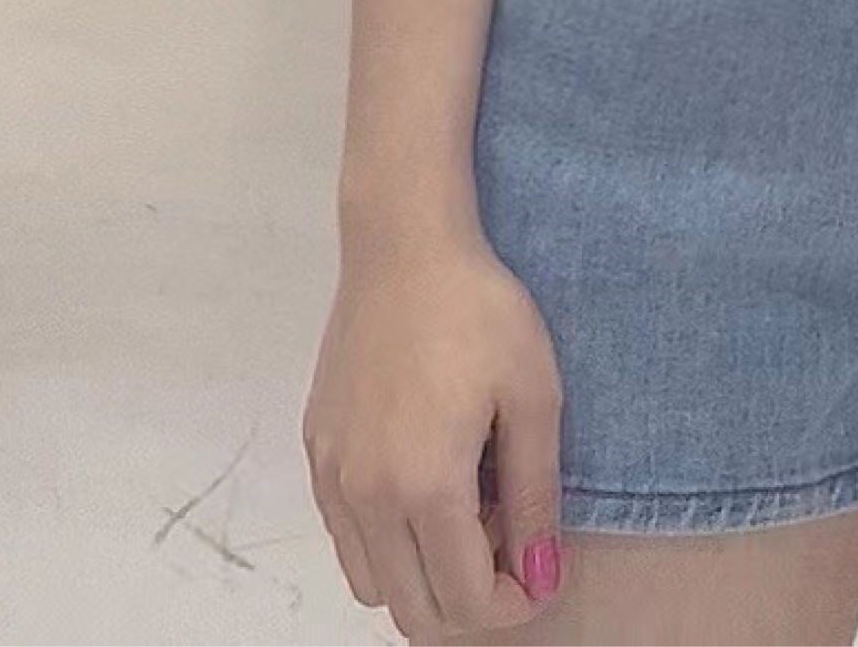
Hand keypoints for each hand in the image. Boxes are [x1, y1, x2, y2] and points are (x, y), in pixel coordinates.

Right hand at [303, 228, 564, 639]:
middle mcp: (366, 497)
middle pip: (413, 611)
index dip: (514, 605)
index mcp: (425, 487)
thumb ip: (535, 497)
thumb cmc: (480, 311)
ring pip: (373, 583)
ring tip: (470, 511)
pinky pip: (347, 537)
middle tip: (509, 547)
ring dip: (425, 576)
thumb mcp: (533, 396)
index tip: (542, 573)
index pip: (465, 600)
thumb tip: (540, 576)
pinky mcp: (315, 451)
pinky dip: (388, 542)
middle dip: (470, 602)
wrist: (404, 247)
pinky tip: (426, 482)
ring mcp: (332, 477)